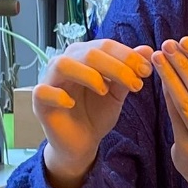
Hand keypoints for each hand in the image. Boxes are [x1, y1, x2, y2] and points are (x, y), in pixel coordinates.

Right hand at [34, 39, 153, 187]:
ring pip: (63, 64)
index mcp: (84, 55)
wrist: (83, 141)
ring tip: (105, 91)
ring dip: (88, 75)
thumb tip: (148, 50)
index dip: (127, 55)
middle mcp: (65, 62)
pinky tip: (72, 103)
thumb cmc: (97, 112)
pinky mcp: (39, 101)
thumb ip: (130, 71)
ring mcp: (50, 80)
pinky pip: (43, 91)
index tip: (147, 70)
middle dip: (117, 66)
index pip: (105, 45)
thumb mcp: (119, 92)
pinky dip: (58, 96)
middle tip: (136, 84)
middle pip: (89, 53)